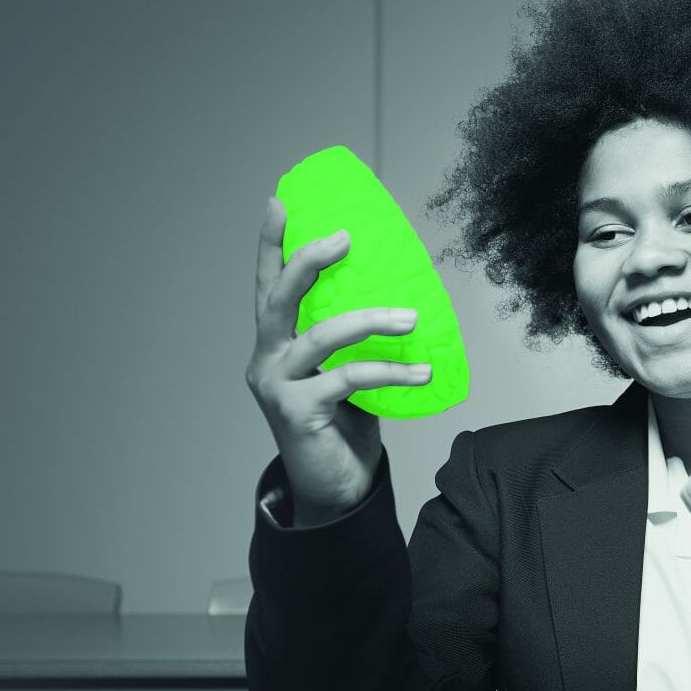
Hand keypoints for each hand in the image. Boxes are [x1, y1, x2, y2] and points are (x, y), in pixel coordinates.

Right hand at [245, 198, 430, 515]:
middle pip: (279, 298)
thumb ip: (353, 339)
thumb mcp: (345, 371)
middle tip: (344, 238)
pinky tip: (423, 371)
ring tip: (410, 317)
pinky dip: (391, 373)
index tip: (280, 201)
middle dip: (309, 261)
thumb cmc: (344, 423)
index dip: (271, 244)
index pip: (267, 284)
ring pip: (323, 336)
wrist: (336, 489)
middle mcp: (267, 359)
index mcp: (275, 342)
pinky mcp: (298, 413)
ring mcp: (278, 386)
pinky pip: (350, 380)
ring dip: (372, 321)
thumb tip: (404, 296)